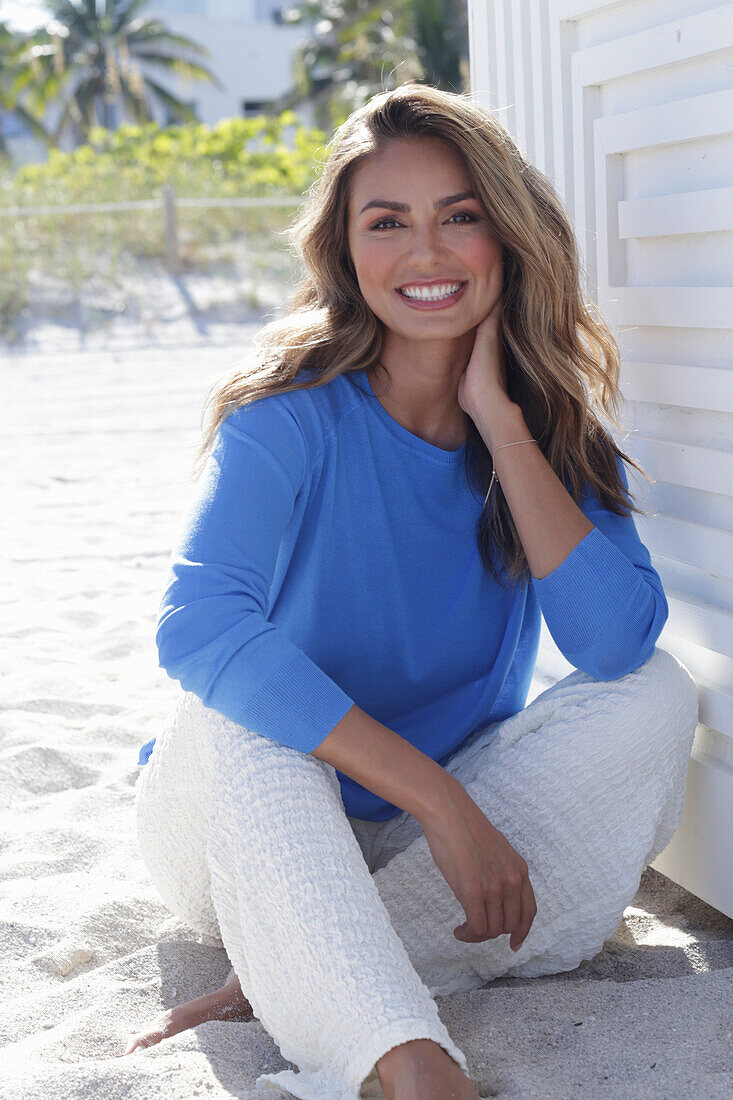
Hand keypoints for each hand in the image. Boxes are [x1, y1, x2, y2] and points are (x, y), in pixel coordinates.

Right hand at [420, 775, 536, 949]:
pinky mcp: (473, 891)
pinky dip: (469, 935)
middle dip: (494, 932)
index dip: (523, 931)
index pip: (529, 911)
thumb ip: (502, 870)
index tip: (514, 944)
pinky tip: (459, 931)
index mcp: (519, 869)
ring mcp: (494, 887)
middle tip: (476, 929)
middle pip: (510, 924)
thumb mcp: (497, 849)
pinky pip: (477, 927)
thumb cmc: (465, 828)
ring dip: (478, 935)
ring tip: (464, 930)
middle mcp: (512, 880)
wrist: (449, 813)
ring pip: (493, 929)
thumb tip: (496, 892)